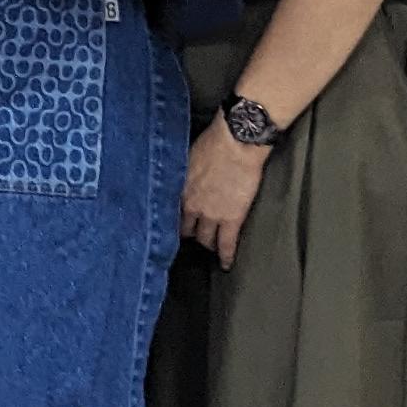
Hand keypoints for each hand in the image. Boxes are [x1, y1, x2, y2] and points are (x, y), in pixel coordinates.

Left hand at [182, 122, 268, 266]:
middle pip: (186, 229)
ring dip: (207, 243)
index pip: (169, 213)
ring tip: (210, 248)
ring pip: (205, 239)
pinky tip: (226, 264)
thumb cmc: (213, 142)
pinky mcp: (232, 219)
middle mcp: (190, 206)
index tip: (173, 224)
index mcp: (178, 189)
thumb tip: (181, 177)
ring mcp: (211, 215)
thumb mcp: (187, 157)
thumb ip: (183, 174)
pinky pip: (227, 244)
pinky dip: (226, 256)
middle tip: (192, 237)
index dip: (173, 219)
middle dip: (188, 233)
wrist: (236, 143)